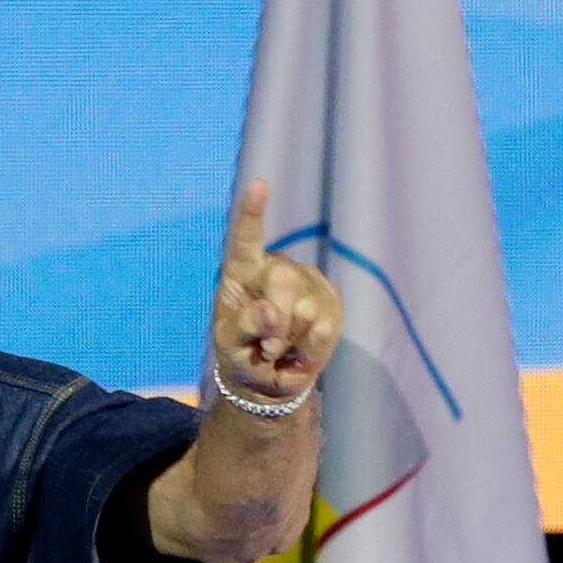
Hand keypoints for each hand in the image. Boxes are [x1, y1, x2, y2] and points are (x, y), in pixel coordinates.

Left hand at [210, 179, 340, 400]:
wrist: (268, 378)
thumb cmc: (240, 353)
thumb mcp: (229, 343)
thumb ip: (245, 325)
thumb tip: (272, 312)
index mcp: (243, 272)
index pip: (247, 240)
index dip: (253, 213)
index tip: (259, 184)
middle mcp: (278, 269)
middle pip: (283, 281)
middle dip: (275, 319)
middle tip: (265, 346)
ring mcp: (309, 284)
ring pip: (305, 310)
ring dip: (288, 339)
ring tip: (278, 347)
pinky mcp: (332, 304)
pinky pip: (323, 328)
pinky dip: (307, 348)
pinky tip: (298, 349)